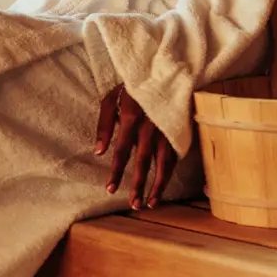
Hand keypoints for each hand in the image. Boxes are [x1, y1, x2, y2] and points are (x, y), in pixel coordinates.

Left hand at [96, 86, 178, 209]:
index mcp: (131, 117)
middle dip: (139, 185)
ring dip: (158, 185)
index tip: (110, 190)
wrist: (163, 71)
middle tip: (134, 205)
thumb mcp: (111, 98)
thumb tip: (98, 152)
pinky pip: (175, 157)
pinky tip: (163, 187)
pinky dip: (170, 174)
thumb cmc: (132, 87)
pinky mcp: (178, 131)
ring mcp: (167, 129)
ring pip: (164, 163)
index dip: (117, 171)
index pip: (122, 150)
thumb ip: (103, 125)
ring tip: (150, 204)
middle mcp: (150, 126)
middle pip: (144, 161)